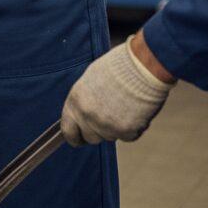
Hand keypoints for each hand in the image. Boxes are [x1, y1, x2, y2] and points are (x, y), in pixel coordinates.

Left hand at [60, 35, 175, 145]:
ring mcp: (106, 126)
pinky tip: (135, 112)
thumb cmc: (117, 69)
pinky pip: (128, 137)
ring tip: (123, 107)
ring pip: (109, 137)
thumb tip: (83, 113)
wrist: (140, 68)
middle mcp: (87, 116)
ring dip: (115, 128)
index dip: (74, 136)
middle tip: (109, 118)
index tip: (77, 139)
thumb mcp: (90, 81)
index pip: (68, 130)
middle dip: (98, 132)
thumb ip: (84, 101)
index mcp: (75, 101)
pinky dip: (132, 129)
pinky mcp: (125, 131)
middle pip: (89, 137)